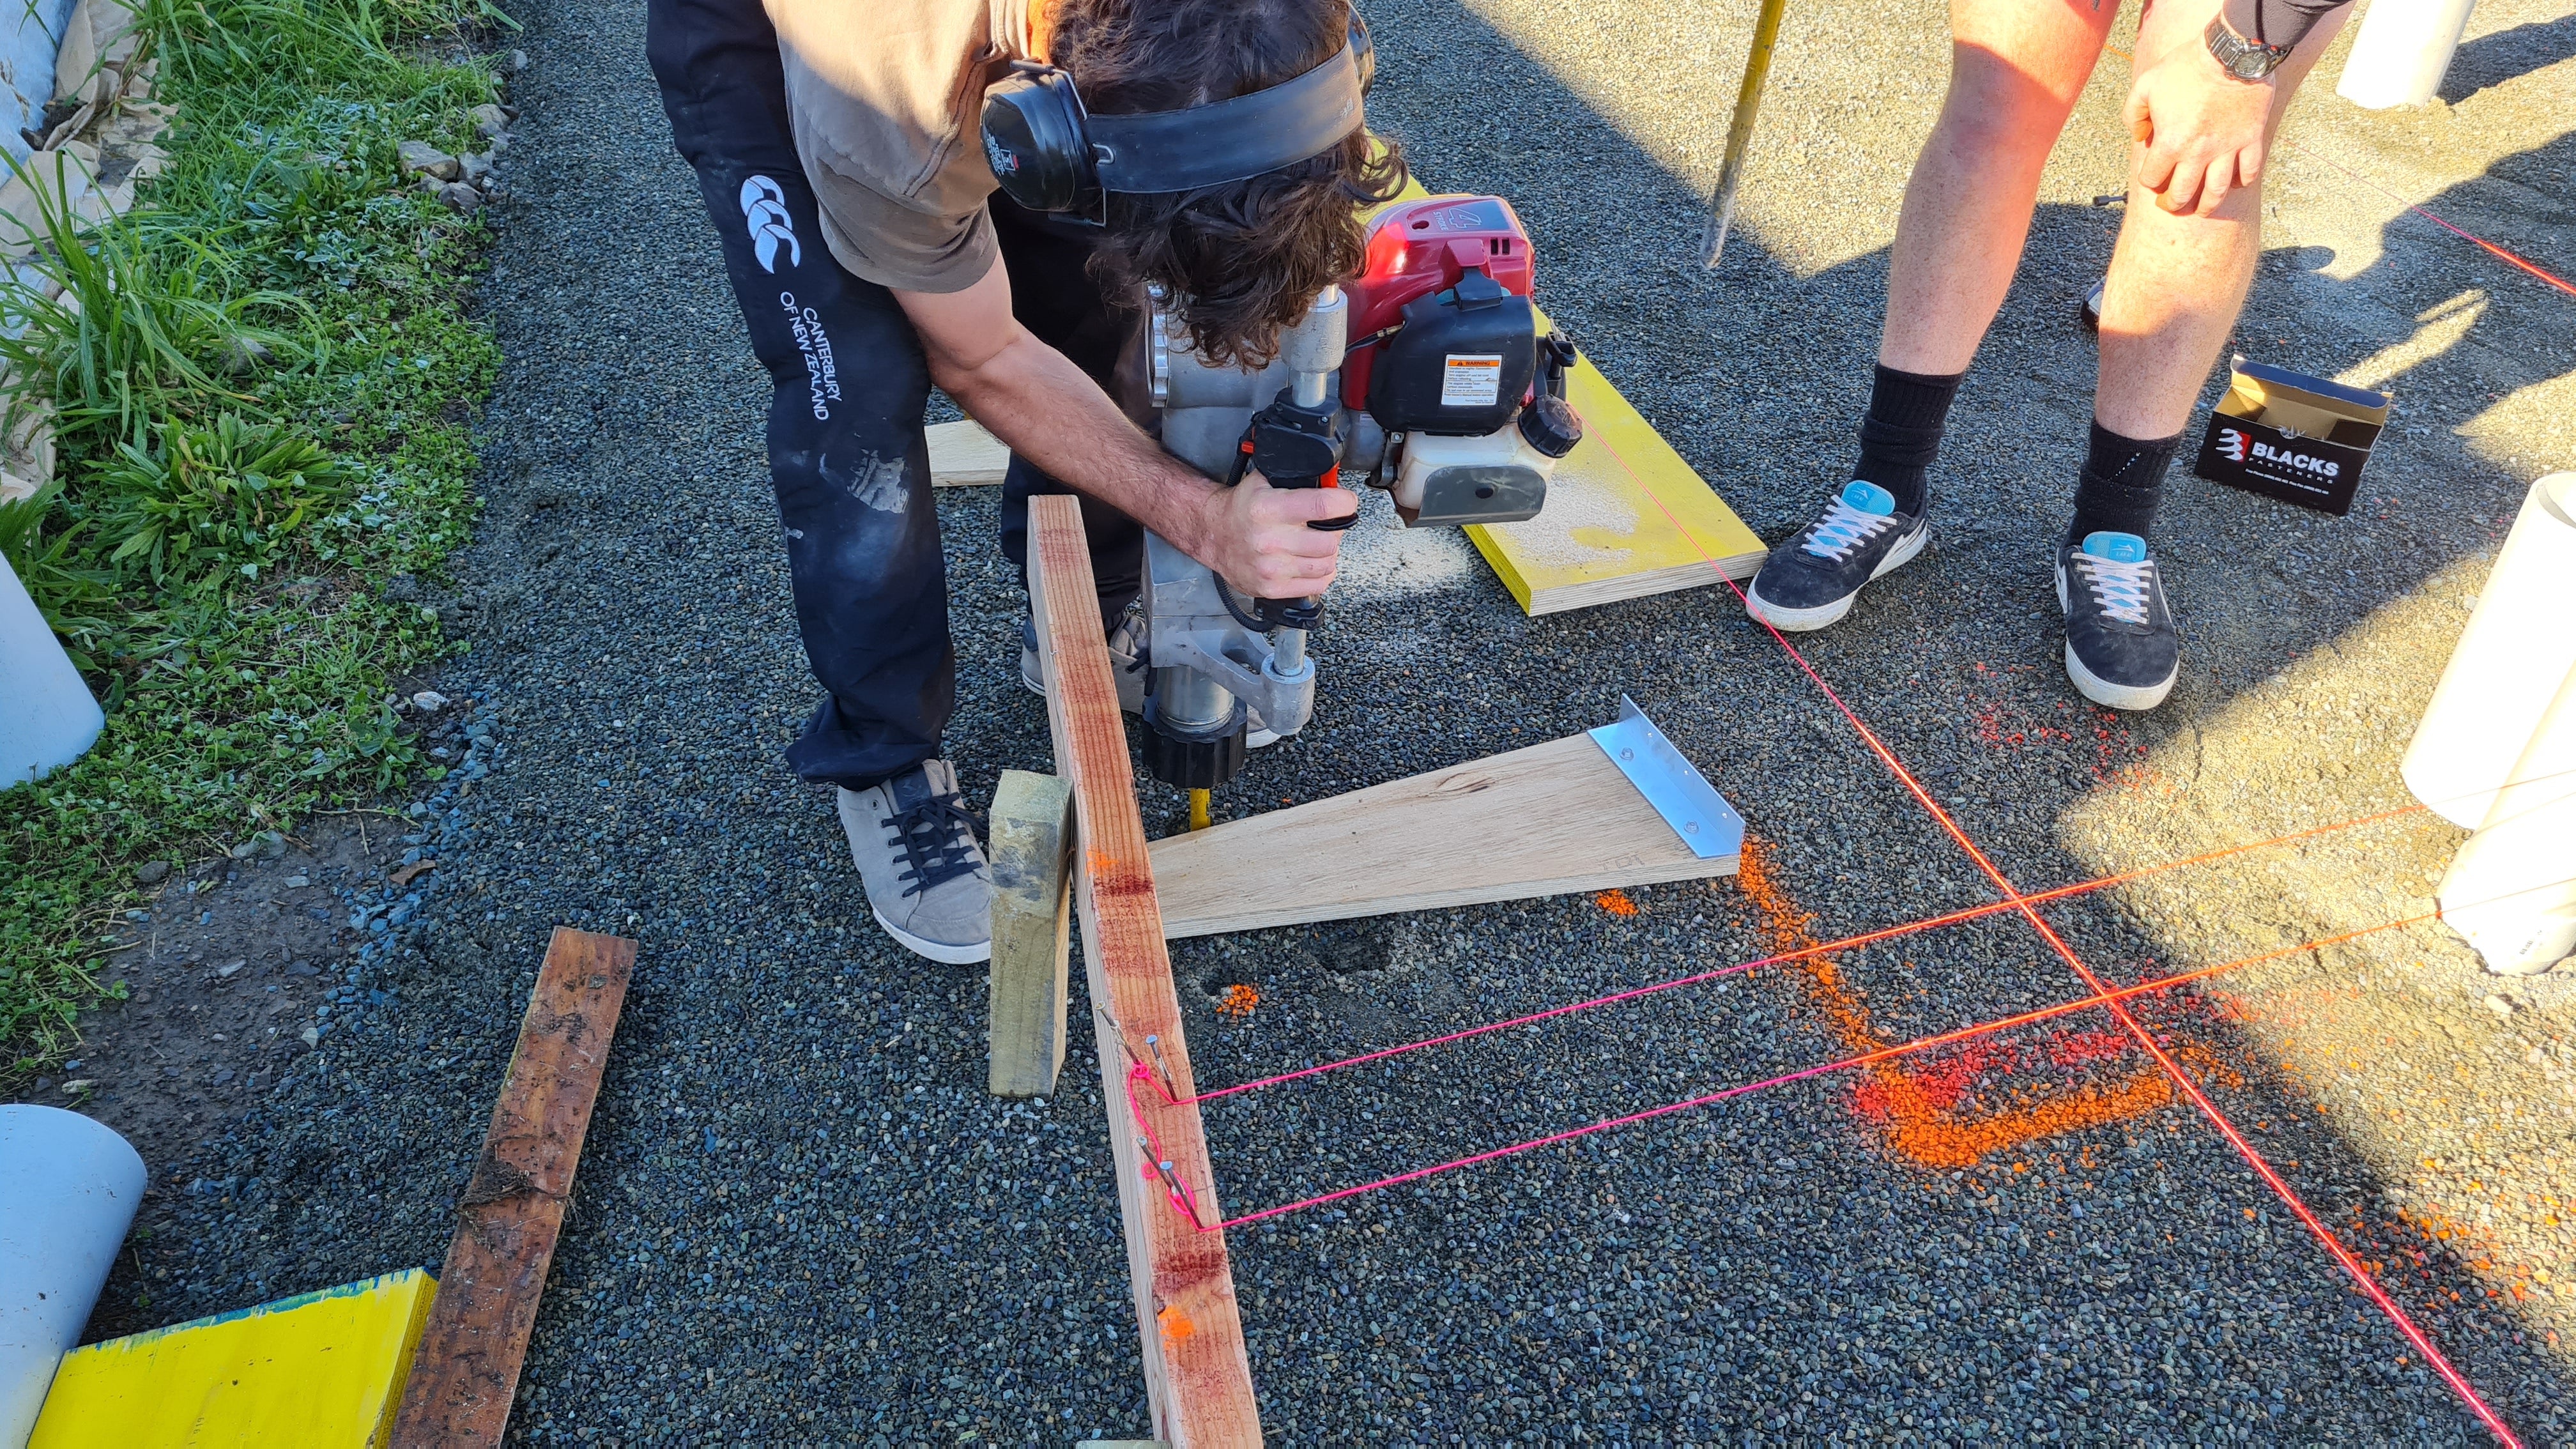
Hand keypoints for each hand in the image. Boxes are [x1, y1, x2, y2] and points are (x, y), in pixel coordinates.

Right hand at [1188, 471, 1358, 599]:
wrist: (1214, 536)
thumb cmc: (1242, 509)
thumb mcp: (1263, 481)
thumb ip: (1295, 477)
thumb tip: (1329, 477)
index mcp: (1268, 509)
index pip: (1323, 507)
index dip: (1344, 502)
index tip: (1346, 502)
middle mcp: (1270, 540)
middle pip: (1330, 540)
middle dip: (1336, 530)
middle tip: (1329, 524)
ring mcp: (1271, 568)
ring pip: (1327, 564)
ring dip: (1329, 552)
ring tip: (1319, 543)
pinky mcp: (1273, 588)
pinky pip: (1317, 584)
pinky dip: (1322, 573)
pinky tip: (1313, 562)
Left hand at [2125, 36, 2272, 215]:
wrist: (2233, 52)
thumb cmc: (2186, 66)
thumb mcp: (2146, 84)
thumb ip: (2134, 114)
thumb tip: (2139, 136)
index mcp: (2171, 143)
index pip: (2153, 178)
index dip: (2149, 180)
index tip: (2151, 175)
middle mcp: (2199, 153)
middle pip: (2184, 194)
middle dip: (2173, 204)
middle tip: (2169, 204)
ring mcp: (2228, 148)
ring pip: (2217, 192)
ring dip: (2207, 206)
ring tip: (2201, 209)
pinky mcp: (2252, 139)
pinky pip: (2249, 172)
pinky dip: (2241, 183)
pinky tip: (2234, 184)